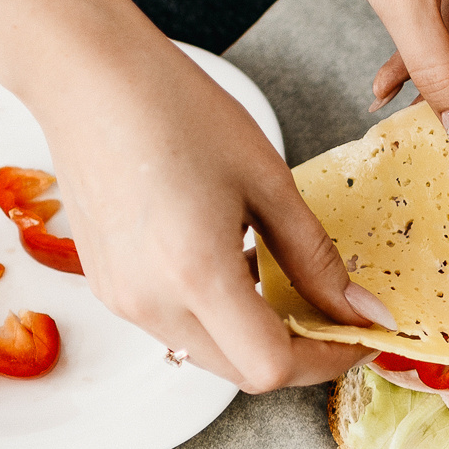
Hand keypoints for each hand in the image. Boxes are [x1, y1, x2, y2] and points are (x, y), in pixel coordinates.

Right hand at [24, 19, 386, 391]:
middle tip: (334, 310)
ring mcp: (122, 300)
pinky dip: (216, 313)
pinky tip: (231, 260)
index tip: (359, 332)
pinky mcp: (108, 288)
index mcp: (195, 275)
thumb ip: (315, 257)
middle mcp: (150, 302)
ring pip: (209, 352)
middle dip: (297, 350)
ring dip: (255, 332)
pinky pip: (176, 325)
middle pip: (242, 370)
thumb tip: (359, 308)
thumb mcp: (268, 181)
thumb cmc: (176, 111)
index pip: (273, 366)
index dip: (327, 358)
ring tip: (280, 273)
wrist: (90, 79)